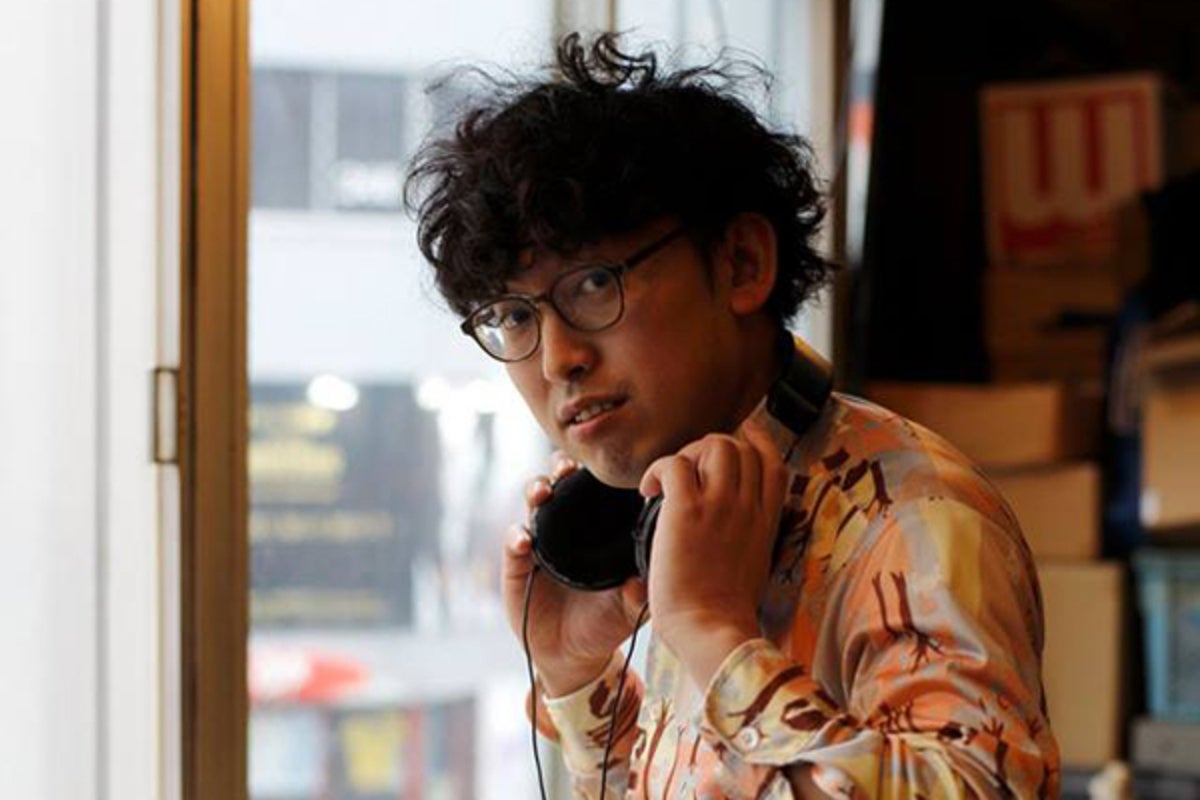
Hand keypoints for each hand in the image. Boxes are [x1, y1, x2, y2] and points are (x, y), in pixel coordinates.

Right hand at [501, 452, 648, 696]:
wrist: (574, 655)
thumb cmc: (606, 622)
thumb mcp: (629, 609)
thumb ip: (639, 594)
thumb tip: (643, 580)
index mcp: (595, 529)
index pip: (593, 489)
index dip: (594, 472)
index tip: (600, 465)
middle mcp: (566, 528)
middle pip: (559, 483)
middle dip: (560, 468)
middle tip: (566, 469)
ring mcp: (539, 544)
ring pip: (533, 504)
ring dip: (535, 490)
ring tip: (542, 494)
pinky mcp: (517, 566)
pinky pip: (513, 543)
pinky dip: (516, 537)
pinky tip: (524, 542)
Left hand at [638, 418, 788, 684]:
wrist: (711, 629)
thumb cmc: (725, 611)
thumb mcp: (755, 567)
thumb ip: (748, 539)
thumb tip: (731, 531)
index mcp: (766, 521)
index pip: (772, 463)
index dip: (757, 441)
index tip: (742, 434)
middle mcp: (747, 506)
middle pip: (740, 447)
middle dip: (710, 448)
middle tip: (687, 472)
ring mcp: (719, 505)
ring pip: (713, 445)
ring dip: (687, 454)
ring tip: (668, 482)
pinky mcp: (687, 510)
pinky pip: (675, 464)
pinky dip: (657, 469)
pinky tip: (648, 491)